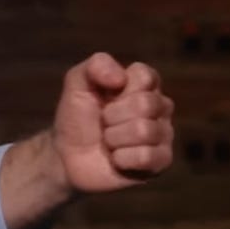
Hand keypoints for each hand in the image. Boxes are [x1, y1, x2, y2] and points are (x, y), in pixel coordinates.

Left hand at [51, 52, 173, 193]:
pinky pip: (147, 156)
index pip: (145, 76)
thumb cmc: (76, 119)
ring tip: (108, 142)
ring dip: (114, 138)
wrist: (66, 157)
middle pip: (145, 104)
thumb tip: (121, 78)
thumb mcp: (77, 85)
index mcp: (145, 85)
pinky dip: (122, 158)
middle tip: (103, 124)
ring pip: (144, 131)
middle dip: (112, 117)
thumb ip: (96, 66)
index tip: (104, 98)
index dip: (117, 89)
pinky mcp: (161, 162)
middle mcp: (160, 107)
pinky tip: (116, 159)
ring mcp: (163, 135)